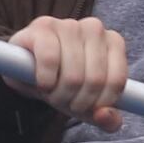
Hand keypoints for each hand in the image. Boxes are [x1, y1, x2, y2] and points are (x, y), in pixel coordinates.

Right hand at [9, 15, 129, 129]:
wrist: (27, 70)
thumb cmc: (64, 83)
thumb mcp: (87, 104)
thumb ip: (106, 117)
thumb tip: (105, 117)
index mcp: (113, 42)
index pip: (116, 81)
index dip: (99, 103)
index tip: (85, 108)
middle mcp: (94, 28)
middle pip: (94, 80)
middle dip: (77, 102)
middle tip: (64, 102)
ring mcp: (68, 25)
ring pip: (73, 73)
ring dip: (59, 94)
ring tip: (52, 94)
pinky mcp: (42, 27)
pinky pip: (50, 59)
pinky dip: (45, 80)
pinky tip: (42, 83)